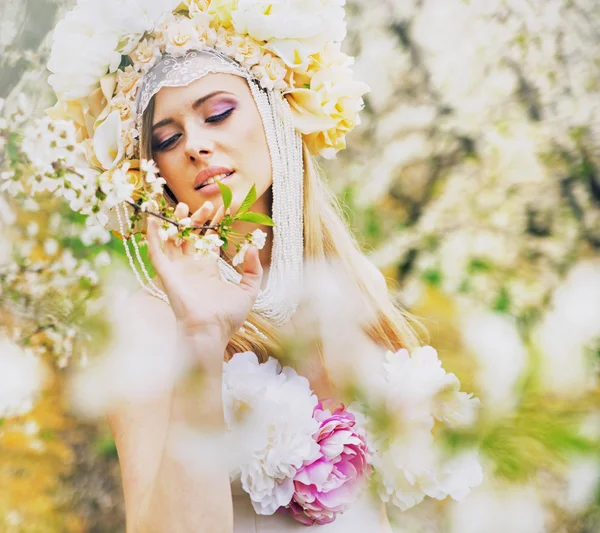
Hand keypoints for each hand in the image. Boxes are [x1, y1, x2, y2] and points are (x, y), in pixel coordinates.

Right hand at [146, 201, 262, 351]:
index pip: (209, 240)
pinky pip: (156, 251)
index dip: (214, 225)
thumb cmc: (228, 317)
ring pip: (173, 240)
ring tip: (181, 205)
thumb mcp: (248, 290)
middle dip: (197, 220)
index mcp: (209, 270)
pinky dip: (152, 235)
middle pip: (191, 236)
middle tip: (205, 205)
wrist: (211, 331)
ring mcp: (177, 269)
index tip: (221, 209)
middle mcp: (191, 267)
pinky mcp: (166, 273)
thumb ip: (253, 269)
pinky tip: (152, 219)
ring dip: (175, 223)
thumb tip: (253, 247)